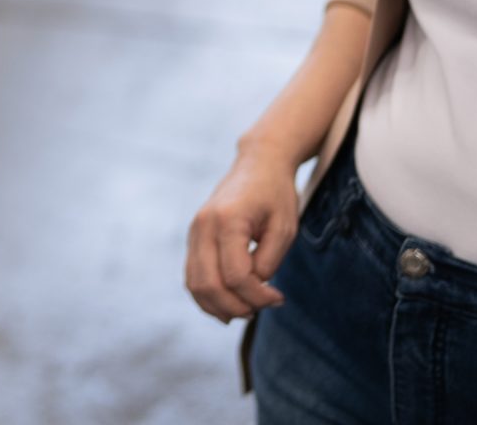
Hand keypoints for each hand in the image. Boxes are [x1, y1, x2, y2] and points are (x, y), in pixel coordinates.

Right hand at [186, 146, 297, 322]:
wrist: (258, 165)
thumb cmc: (276, 195)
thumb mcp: (284, 228)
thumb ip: (268, 261)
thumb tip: (252, 288)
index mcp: (227, 220)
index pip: (236, 275)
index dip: (258, 296)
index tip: (279, 297)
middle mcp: (203, 226)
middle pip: (210, 285)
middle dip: (238, 306)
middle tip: (263, 308)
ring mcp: (194, 232)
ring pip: (195, 285)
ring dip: (219, 306)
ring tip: (246, 310)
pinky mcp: (193, 238)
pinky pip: (192, 277)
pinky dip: (208, 296)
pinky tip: (230, 303)